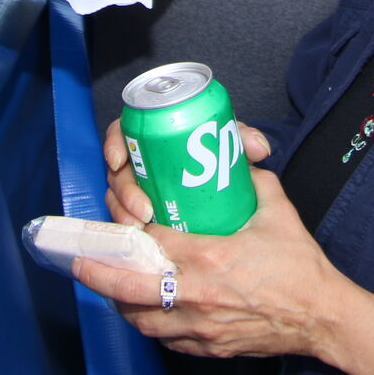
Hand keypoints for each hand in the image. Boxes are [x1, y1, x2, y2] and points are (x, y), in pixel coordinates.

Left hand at [76, 163, 373, 369]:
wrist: (321, 315)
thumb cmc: (299, 262)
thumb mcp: (275, 207)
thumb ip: (247, 180)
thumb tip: (230, 160)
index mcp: (211, 255)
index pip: (151, 241)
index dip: (128, 228)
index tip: (121, 219)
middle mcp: (197, 294)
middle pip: (130, 288)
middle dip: (98, 274)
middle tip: (80, 262)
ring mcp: (200, 326)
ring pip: (141, 319)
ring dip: (121, 301)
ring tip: (111, 284)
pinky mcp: (207, 347)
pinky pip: (164, 338)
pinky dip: (150, 322)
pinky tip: (149, 309)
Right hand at [104, 118, 269, 227]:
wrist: (228, 190)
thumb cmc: (222, 158)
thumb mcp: (231, 145)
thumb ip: (243, 140)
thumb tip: (259, 150)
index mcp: (154, 137)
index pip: (123, 132)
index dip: (114, 143)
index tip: (119, 160)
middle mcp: (142, 163)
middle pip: (119, 172)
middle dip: (124, 193)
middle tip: (145, 210)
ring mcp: (139, 189)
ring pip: (118, 199)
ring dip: (125, 215)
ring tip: (142, 229)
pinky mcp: (142, 213)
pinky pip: (127, 220)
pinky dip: (131, 230)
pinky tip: (141, 242)